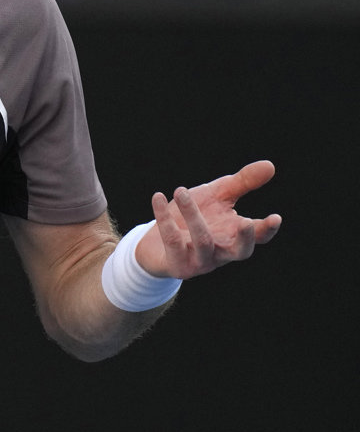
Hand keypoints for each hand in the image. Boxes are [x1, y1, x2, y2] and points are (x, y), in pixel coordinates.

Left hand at [136, 160, 282, 279]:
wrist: (155, 242)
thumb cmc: (191, 217)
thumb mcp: (216, 196)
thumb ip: (242, 183)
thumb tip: (270, 165)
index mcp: (234, 235)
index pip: (258, 236)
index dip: (267, 229)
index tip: (275, 217)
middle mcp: (222, 252)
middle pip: (241, 252)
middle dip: (245, 239)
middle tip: (246, 222)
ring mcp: (200, 262)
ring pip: (203, 240)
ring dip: (192, 214)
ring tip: (180, 190)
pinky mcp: (177, 266)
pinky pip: (172, 241)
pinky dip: (165, 218)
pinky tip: (158, 197)